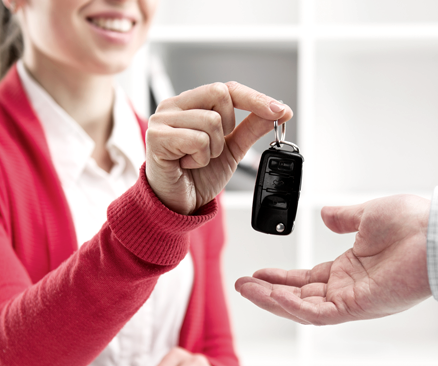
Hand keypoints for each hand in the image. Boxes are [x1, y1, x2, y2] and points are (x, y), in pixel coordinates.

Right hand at [146, 81, 292, 214]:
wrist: (176, 205)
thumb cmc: (196, 176)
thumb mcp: (232, 150)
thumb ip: (251, 128)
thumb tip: (279, 111)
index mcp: (190, 104)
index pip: (228, 88)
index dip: (256, 98)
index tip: (281, 111)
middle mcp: (174, 106)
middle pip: (220, 94)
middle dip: (228, 127)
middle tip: (215, 148)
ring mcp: (162, 119)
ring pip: (210, 120)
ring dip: (213, 149)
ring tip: (198, 160)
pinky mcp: (156, 137)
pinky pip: (197, 139)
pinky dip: (200, 158)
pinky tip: (188, 164)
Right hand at [235, 195, 431, 324]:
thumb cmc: (414, 224)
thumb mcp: (368, 214)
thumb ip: (343, 218)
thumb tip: (325, 214)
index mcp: (350, 269)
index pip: (307, 279)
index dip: (280, 277)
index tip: (257, 272)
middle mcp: (349, 287)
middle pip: (299, 297)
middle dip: (268, 291)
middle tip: (242, 284)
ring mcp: (353, 299)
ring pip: (303, 309)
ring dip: (273, 300)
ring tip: (246, 289)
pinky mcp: (359, 306)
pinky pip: (319, 312)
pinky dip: (294, 305)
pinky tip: (272, 294)